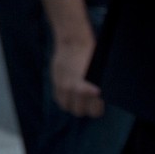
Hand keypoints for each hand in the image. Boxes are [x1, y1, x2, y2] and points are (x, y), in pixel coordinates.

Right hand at [43, 0, 102, 117]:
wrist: (73, 42)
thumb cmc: (91, 55)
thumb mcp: (99, 73)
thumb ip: (98, 88)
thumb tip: (100, 99)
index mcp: (87, 87)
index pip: (94, 112)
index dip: (97, 108)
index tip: (99, 102)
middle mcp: (73, 89)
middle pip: (79, 111)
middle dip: (85, 108)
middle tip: (90, 101)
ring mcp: (62, 86)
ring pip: (67, 107)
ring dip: (73, 104)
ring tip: (78, 98)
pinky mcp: (55, 82)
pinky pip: (58, 98)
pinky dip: (64, 98)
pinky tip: (69, 92)